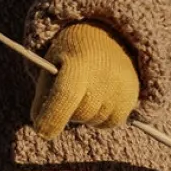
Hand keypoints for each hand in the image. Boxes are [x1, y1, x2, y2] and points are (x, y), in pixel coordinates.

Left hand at [31, 23, 139, 137]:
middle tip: (69, 93)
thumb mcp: (50, 66)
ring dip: (85, 114)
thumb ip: (42, 95)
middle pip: (81, 113)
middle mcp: (104, 75)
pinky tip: (98, 99)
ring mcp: (121, 86)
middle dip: (69, 112)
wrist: (105, 38)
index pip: (66, 95)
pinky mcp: (132, 96)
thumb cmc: (70, 55)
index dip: (52, 117)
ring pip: (94, 120)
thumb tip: (39, 127)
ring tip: (86, 90)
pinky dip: (100, 118)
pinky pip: (110, 122)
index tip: (41, 132)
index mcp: (78, 63)